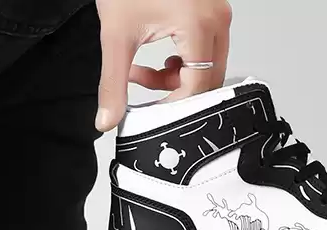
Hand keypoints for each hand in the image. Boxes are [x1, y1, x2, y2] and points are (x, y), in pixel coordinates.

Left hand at [95, 0, 232, 131]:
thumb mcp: (116, 35)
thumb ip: (113, 83)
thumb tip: (108, 119)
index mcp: (198, 24)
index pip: (197, 86)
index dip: (175, 106)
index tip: (155, 114)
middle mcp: (216, 19)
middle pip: (207, 80)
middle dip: (175, 92)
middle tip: (146, 86)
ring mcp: (217, 14)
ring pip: (207, 68)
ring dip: (177, 78)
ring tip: (147, 69)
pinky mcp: (212, 12)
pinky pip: (207, 52)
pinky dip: (184, 62)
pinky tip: (162, 54)